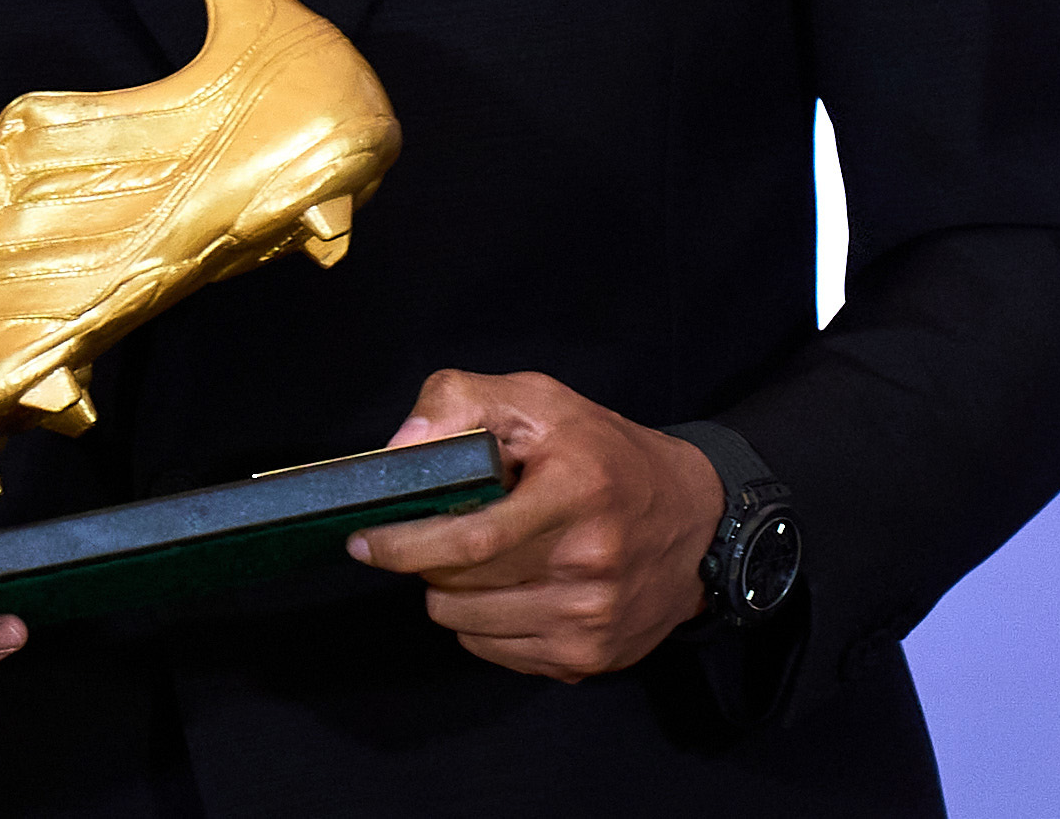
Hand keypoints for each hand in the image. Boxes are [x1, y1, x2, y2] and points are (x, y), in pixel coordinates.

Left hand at [345, 369, 719, 682]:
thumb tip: (398, 450)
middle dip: (424, 560)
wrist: (696, 520)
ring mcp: (591, 621)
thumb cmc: (603, 453)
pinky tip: (509, 585)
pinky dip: (482, 621)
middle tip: (436, 530)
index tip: (363, 541)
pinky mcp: (590, 659)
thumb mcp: (539, 400)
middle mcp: (589, 566)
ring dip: (451, 592)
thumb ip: (459, 403)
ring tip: (480, 556)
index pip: (471, 539)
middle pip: (458, 586)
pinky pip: (494, 651)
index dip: (405, 545)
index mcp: (576, 493)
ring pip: (466, 624)